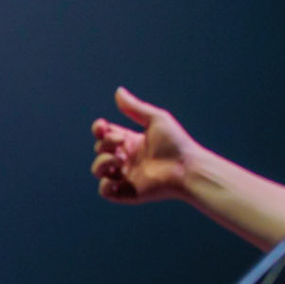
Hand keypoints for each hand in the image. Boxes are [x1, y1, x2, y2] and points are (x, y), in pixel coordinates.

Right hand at [92, 87, 200, 203]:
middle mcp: (126, 158)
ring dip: (102, 162)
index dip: (99, 130)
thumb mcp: (155, 119)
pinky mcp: (126, 192)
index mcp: (131, 141)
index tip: (102, 126)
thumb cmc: (175, 142)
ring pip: (98, 169)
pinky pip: (105, 190)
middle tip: (122, 142)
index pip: (106, 135)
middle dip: (105, 143)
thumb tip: (118, 91)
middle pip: (100, 149)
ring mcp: (125, 175)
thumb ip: (135, 108)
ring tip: (119, 160)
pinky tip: (117, 177)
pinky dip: (105, 184)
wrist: (186, 168)